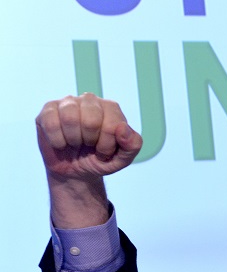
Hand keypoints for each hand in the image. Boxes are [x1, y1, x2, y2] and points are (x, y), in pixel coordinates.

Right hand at [36, 93, 142, 227]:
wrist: (75, 171)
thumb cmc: (100, 160)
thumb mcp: (122, 159)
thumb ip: (132, 145)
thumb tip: (123, 128)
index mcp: (111, 108)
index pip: (112, 125)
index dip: (107, 145)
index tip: (104, 151)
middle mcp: (90, 100)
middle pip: (91, 120)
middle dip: (90, 142)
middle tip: (88, 146)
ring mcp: (68, 102)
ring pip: (70, 117)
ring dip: (73, 139)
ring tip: (75, 143)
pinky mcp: (48, 110)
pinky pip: (51, 123)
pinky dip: (57, 141)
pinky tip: (61, 143)